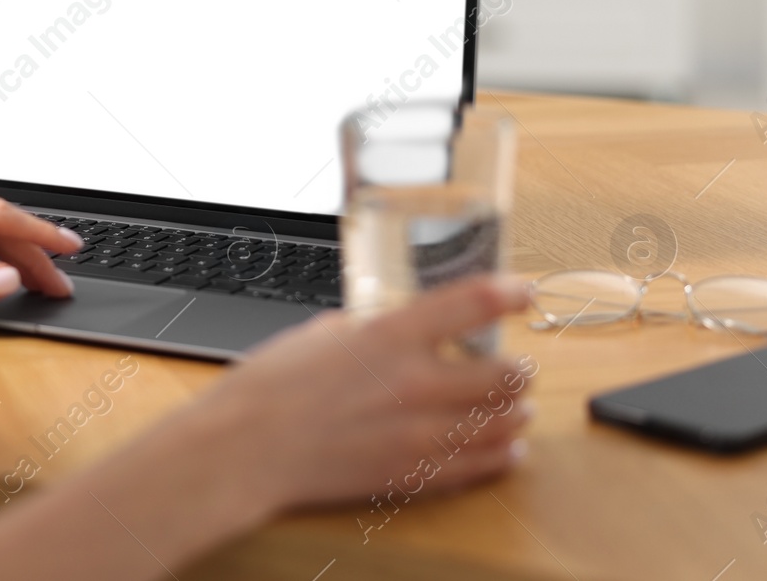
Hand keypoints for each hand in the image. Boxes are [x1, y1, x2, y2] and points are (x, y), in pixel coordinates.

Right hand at [194, 275, 532, 516]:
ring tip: (521, 408)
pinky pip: (476, 468)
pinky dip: (501, 457)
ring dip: (517, 413)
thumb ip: (360, 332)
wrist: (245, 450)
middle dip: (518, 369)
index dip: (507, 292)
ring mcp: (417, 435)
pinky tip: (508, 450)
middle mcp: (414, 384)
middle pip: (504, 374)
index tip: (521, 290)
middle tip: (520, 366)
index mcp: (389, 337)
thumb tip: (373, 329)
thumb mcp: (316, 335)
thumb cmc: (268, 388)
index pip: (470, 303)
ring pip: (501, 424)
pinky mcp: (411, 475)